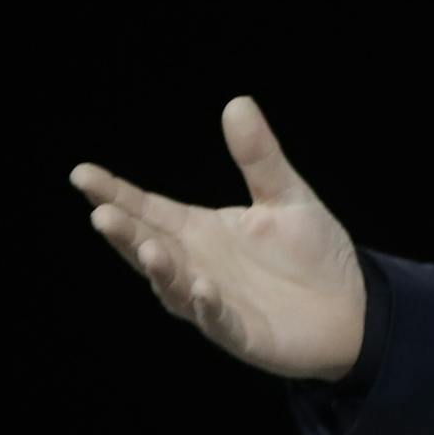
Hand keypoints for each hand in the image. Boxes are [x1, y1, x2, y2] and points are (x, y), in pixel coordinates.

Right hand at [70, 96, 367, 380]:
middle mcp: (196, 265)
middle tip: (100, 213)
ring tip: (147, 247)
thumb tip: (237, 102)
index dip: (115, 193)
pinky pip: (218, 320)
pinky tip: (201, 287)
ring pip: (173, 286)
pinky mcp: (241, 332)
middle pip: (149, 246)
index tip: (81, 174)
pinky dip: (207, 305)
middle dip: (124, 233)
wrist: (351, 306)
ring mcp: (213, 302)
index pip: (149, 209)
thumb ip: (258, 156)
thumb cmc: (312, 251)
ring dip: (160, 269)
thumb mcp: (286, 195)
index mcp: (200, 231)